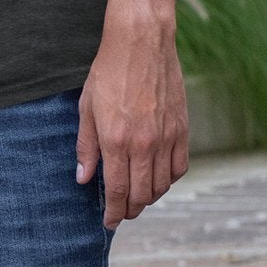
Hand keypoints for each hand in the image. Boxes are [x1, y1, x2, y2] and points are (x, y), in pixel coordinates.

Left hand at [76, 15, 189, 228]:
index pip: (118, 190)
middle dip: (131, 210)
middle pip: (142, 194)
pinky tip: (158, 178)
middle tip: (122, 214)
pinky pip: (179, 167)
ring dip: (150, 197)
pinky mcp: (182, 130)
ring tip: (138, 199)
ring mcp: (166, 138)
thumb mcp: (86, 108)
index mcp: (116, 140)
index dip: (114, 211)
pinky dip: (169, 180)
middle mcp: (144, 144)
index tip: (109, 221)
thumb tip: (84, 178)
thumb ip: (86, 146)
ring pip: (162, 185)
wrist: (141, 44)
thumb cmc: (108, 72)